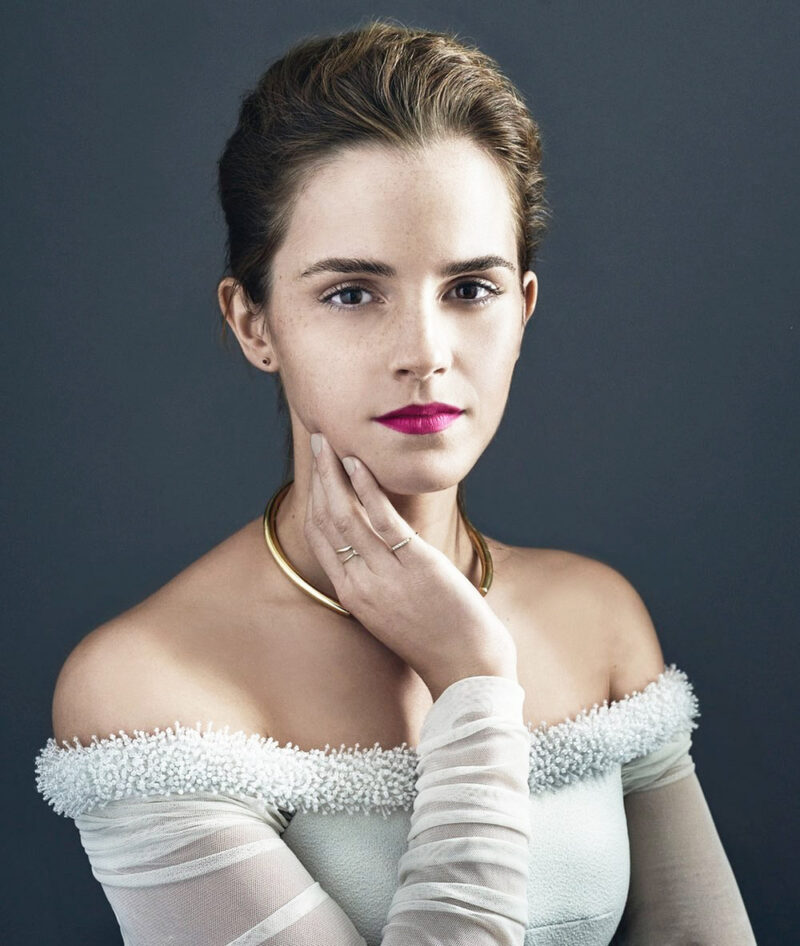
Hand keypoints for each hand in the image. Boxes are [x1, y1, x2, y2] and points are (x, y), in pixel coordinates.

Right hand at [303, 432, 517, 698]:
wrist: (467, 670)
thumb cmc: (437, 641)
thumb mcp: (394, 611)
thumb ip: (380, 580)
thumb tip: (380, 547)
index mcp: (353, 595)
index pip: (319, 538)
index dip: (313, 499)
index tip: (316, 470)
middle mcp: (360, 584)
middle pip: (326, 520)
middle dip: (319, 477)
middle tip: (319, 442)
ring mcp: (385, 574)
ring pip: (346, 514)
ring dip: (335, 473)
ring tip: (330, 443)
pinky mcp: (415, 564)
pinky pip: (381, 519)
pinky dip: (366, 488)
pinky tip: (358, 464)